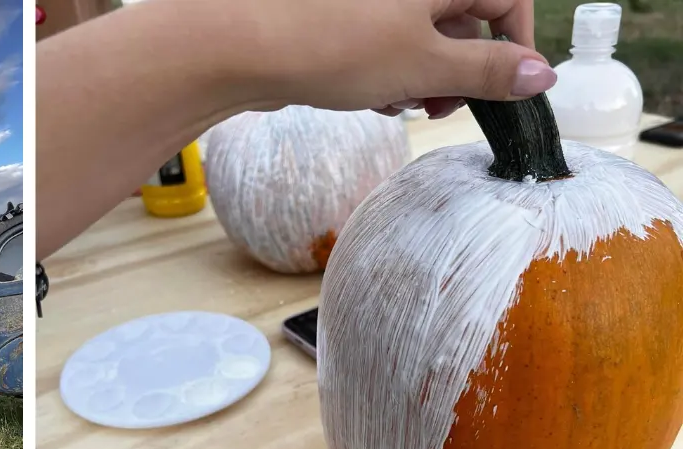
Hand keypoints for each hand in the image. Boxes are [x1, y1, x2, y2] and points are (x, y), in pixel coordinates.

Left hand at [216, 0, 553, 118]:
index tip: (507, 91)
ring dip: (420, 78)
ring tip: (397, 104)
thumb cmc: (331, 42)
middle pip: (460, 20)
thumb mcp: (423, 64)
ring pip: (419, 37)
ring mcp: (372, 2)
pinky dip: (385, 72)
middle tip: (438, 108)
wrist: (237, 45)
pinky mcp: (340, 20)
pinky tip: (368, 98)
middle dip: (457, 70)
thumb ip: (486, 71)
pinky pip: (382, 44)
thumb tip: (542, 75)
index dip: (512, 47)